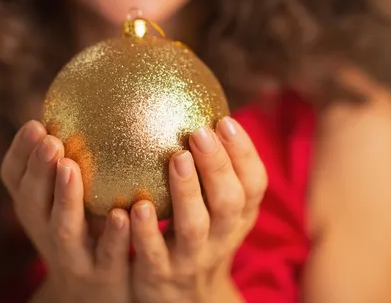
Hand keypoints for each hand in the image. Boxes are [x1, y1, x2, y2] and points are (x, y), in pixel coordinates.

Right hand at [0, 121, 130, 302]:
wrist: (97, 292)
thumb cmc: (88, 229)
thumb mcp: (75, 197)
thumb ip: (79, 158)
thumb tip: (100, 101)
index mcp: (37, 208)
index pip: (16, 179)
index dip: (20, 153)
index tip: (35, 123)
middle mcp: (47, 231)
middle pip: (33, 201)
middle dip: (38, 170)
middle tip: (50, 140)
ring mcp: (73, 255)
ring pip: (63, 228)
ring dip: (65, 197)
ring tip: (70, 167)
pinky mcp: (102, 274)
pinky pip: (106, 254)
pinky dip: (111, 235)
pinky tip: (122, 213)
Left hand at [130, 117, 267, 302]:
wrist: (186, 298)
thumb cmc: (199, 236)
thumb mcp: (217, 208)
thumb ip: (214, 170)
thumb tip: (196, 107)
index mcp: (239, 216)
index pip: (254, 184)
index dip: (245, 154)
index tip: (226, 121)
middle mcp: (222, 237)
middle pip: (229, 202)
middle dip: (218, 166)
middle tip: (200, 132)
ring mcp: (192, 258)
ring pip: (194, 226)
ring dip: (187, 192)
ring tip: (178, 158)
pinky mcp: (161, 275)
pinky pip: (154, 253)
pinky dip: (147, 230)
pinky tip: (136, 205)